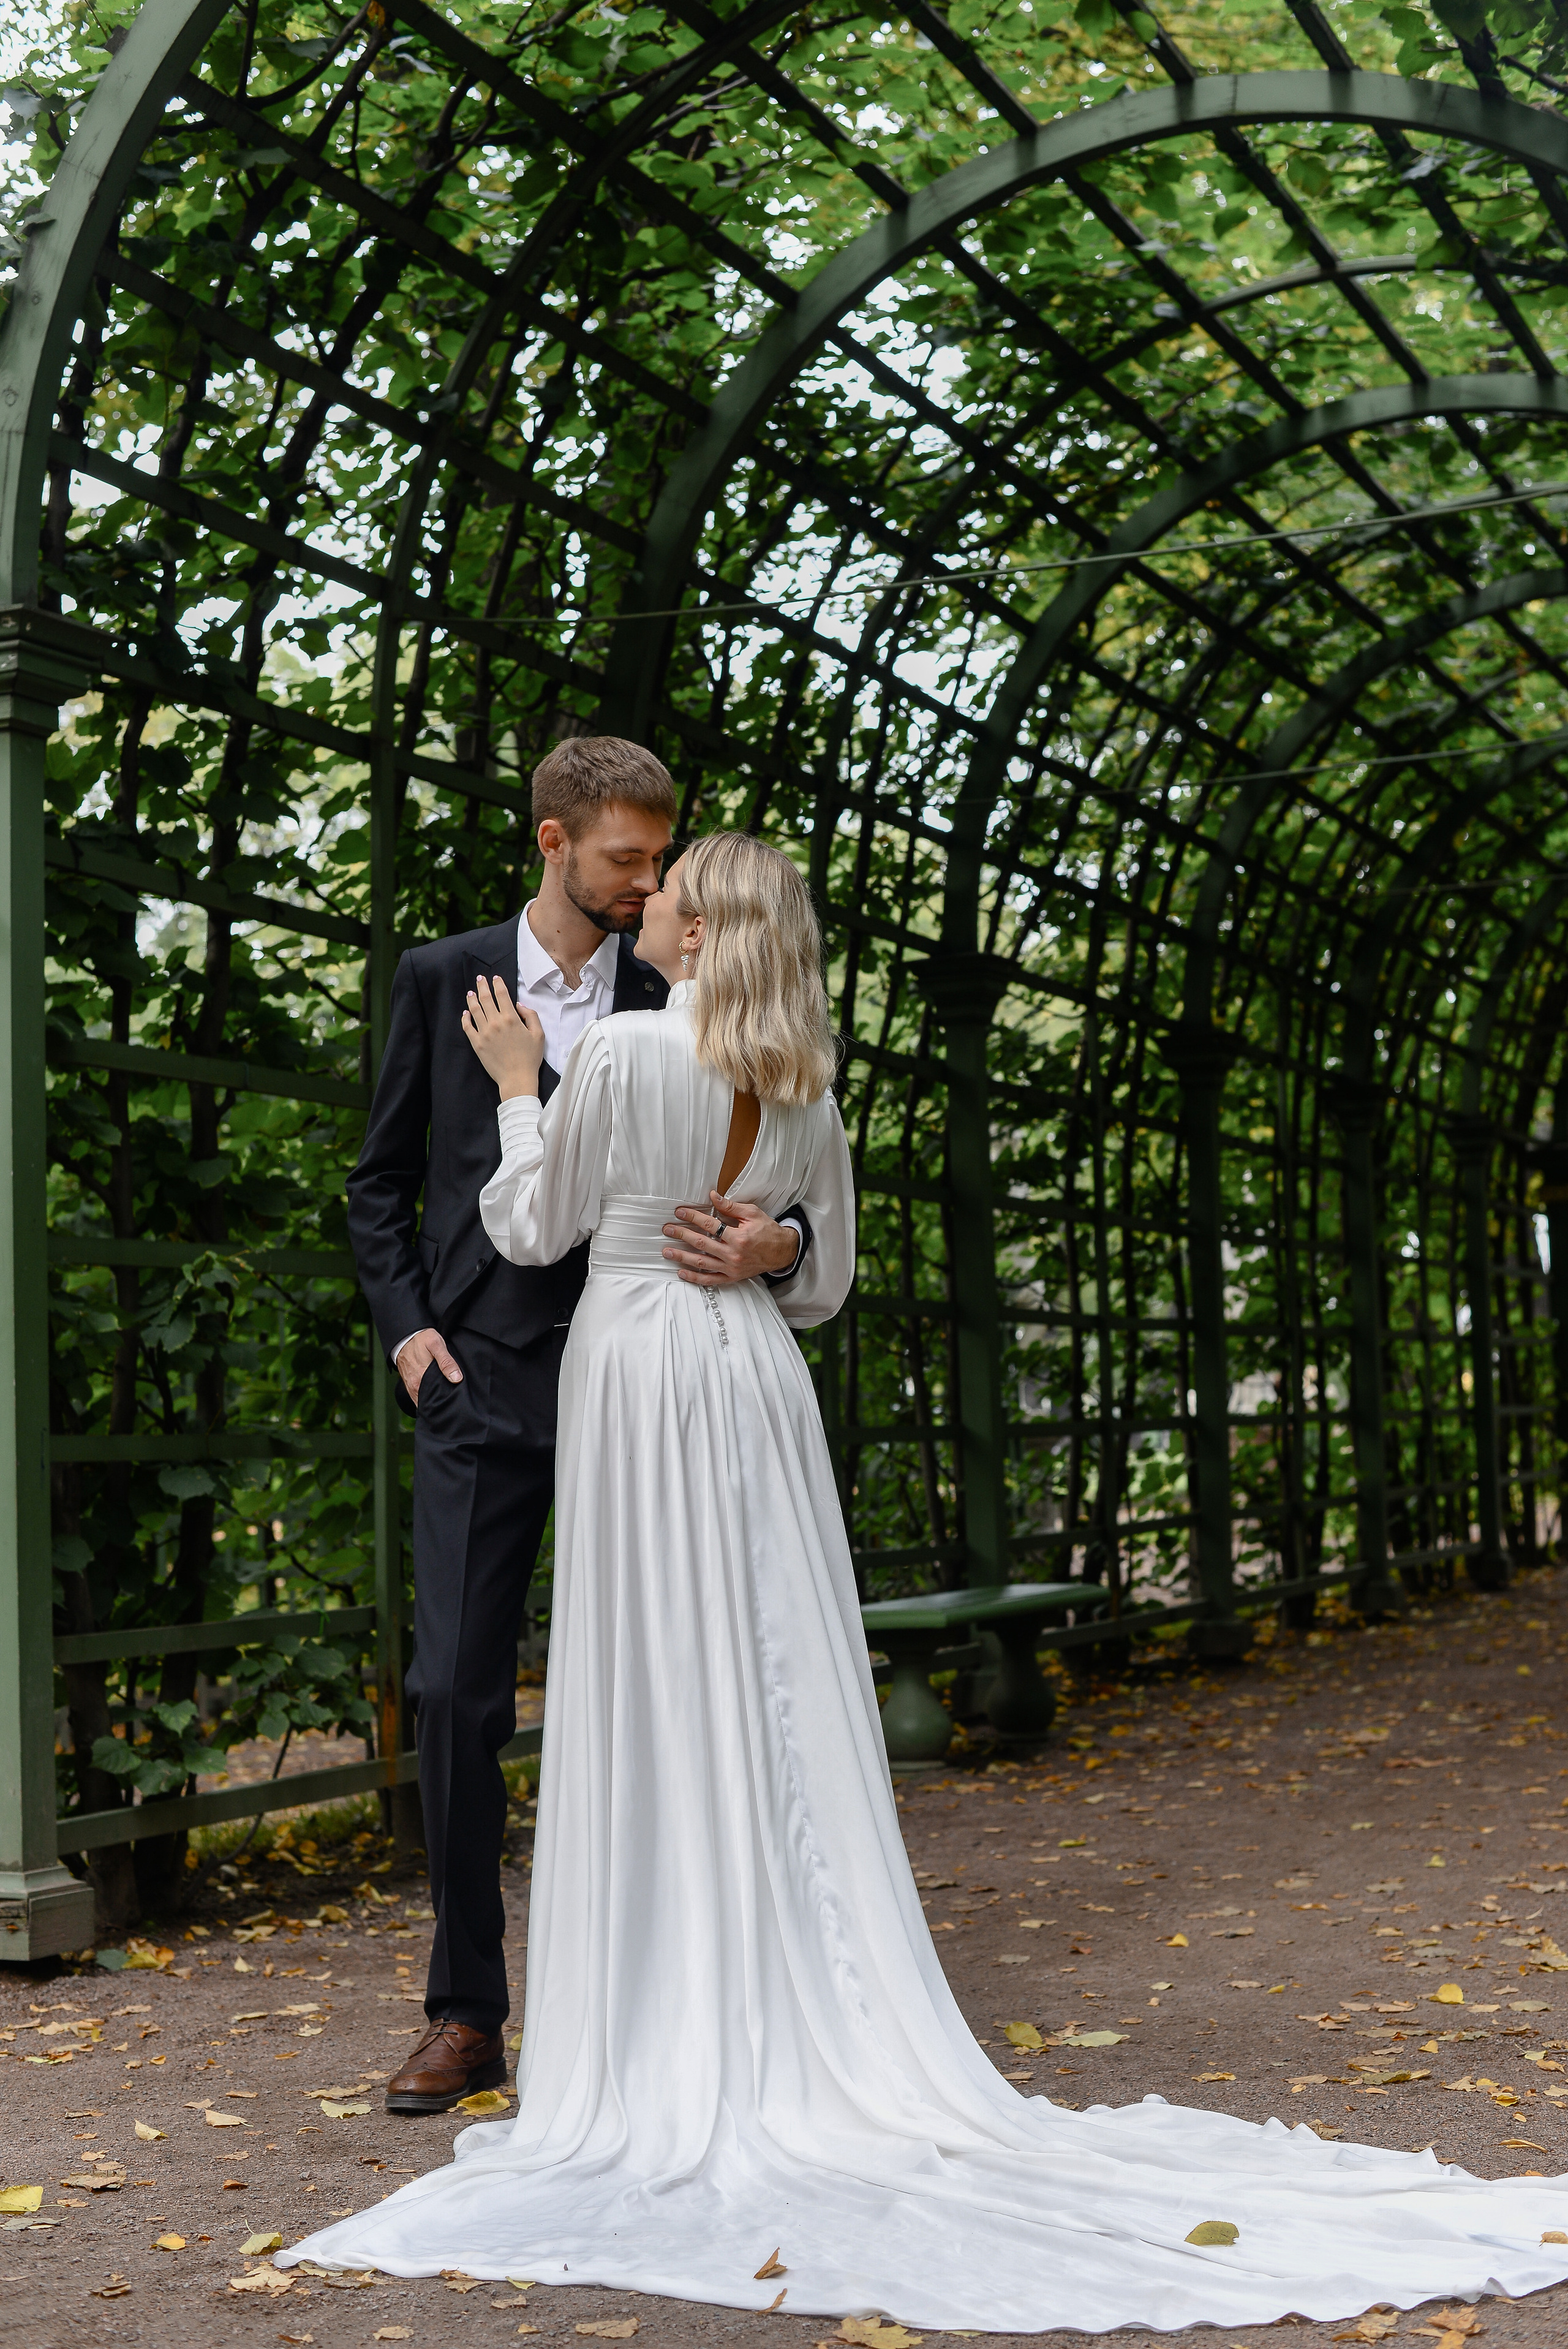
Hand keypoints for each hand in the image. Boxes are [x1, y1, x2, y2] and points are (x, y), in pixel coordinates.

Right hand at [396, 1327, 462, 1408]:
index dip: (447, 1401)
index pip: (437, 1399)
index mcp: (421, 1379)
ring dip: (434, 1400)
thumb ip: (446, 1362)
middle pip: (430, 1401)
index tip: (457, 1401)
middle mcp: (414, 1386)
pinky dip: (427, 1397)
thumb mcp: (436, 1345)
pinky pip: (419, 1397)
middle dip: (442, 1403)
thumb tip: (457, 1379)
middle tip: (454, 1400)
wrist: (405, 1336)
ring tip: (446, 1398)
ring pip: (424, 1400)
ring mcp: (411, 1386)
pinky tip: (436, 1393)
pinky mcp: (409, 1385)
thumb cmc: (421, 1339)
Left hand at [462, 974, 544, 1098]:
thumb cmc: (530, 1058)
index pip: (502, 995)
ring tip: (470, 992)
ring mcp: (484, 1033)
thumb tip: (519, 1005)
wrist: (517, 1078)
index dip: (498, 984)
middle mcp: (495, 1023)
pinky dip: (465, 1018)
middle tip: (480, 979)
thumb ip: (531, 1016)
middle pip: (485, 998)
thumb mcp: (539, 1035)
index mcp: (511, 1018)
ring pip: (475, 1010)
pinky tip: (465, 1013)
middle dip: (482, 986)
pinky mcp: (477, 1044)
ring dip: (472, 999)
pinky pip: (467, 1027)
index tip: (496, 978)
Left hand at [662, 1192, 799, 1287]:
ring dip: (682, 1256)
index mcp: (739, 1236)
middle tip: (667, 1229)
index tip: (679, 1212)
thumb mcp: (752, 1214)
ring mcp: (731, 1268)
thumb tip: (713, 1196)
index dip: (693, 1217)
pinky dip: (694, 1278)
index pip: (710, 1225)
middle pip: (701, 1243)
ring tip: (667, 1251)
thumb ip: (731, 1206)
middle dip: (681, 1234)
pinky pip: (710, 1280)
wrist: (782, 1252)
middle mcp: (733, 1254)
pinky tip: (681, 1273)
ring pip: (701, 1263)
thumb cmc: (767, 1231)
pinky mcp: (732, 1278)